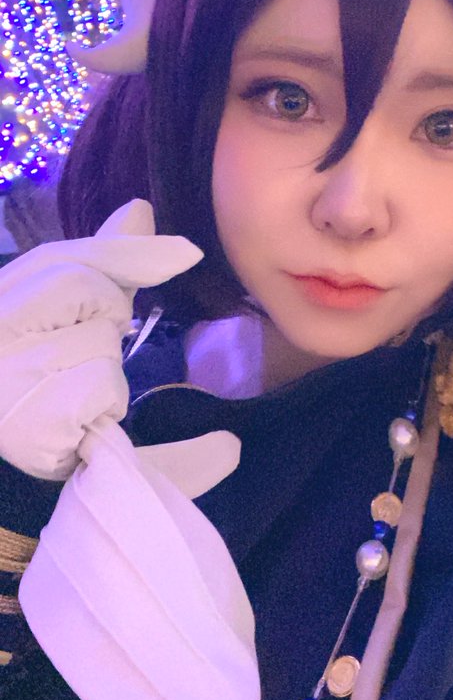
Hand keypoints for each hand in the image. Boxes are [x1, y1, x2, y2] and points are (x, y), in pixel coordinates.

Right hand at [0, 199, 202, 479]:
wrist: (9, 491)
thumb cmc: (42, 394)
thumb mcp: (68, 321)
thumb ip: (102, 266)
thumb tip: (140, 209)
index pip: (62, 258)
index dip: (125, 255)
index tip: (187, 254)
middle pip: (86, 289)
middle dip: (104, 320)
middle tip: (78, 361)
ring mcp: (5, 376)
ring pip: (99, 341)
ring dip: (105, 372)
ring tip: (72, 400)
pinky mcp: (28, 421)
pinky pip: (101, 388)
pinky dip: (104, 408)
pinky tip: (78, 429)